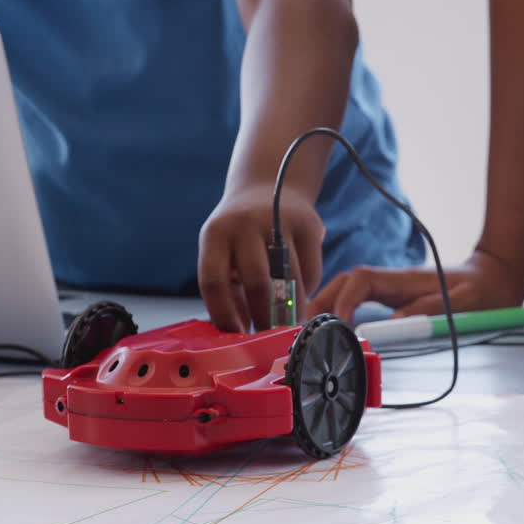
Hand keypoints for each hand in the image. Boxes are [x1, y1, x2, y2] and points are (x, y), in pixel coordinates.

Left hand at [199, 184, 325, 332]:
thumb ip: (227, 290)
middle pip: (256, 283)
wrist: (267, 188)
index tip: (236, 335)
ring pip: (290, 281)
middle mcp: (244, 225)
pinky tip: (299, 293)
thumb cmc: (240, 235)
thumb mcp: (223, 253)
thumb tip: (238, 333)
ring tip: (287, 324)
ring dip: (290, 310)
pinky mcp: (308, 225)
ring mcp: (278, 222)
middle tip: (267, 336)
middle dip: (263, 318)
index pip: (213, 282)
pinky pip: (311, 273)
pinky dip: (307, 291)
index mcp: (215, 235)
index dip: (224, 315)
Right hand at [309, 249, 523, 324]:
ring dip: (326, 305)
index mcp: (405, 280)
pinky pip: (358, 300)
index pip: (361, 281)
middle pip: (344, 282)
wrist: (496, 279)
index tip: (338, 325)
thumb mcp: (462, 303)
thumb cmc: (482, 292)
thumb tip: (394, 322)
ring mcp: (391, 289)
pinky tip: (331, 329)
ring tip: (309, 331)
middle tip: (304, 328)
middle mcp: (393, 281)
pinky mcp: (393, 298)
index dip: (344, 300)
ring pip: (347, 289)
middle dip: (321, 300)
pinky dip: (340, 311)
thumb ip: (430, 309)